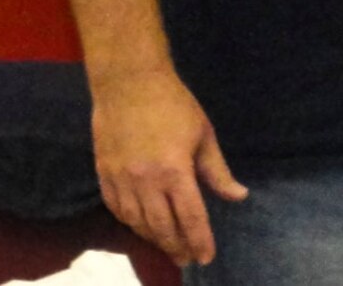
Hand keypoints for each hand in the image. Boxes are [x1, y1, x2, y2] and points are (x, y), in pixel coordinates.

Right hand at [90, 68, 246, 266]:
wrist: (129, 84)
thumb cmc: (174, 105)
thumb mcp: (204, 135)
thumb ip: (217, 171)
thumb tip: (238, 196)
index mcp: (174, 171)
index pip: (190, 217)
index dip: (199, 239)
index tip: (206, 257)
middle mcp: (145, 182)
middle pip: (162, 226)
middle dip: (177, 246)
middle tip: (188, 258)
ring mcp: (121, 180)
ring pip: (137, 222)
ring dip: (154, 238)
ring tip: (169, 246)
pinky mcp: (104, 175)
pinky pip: (116, 209)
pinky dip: (130, 223)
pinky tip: (141, 228)